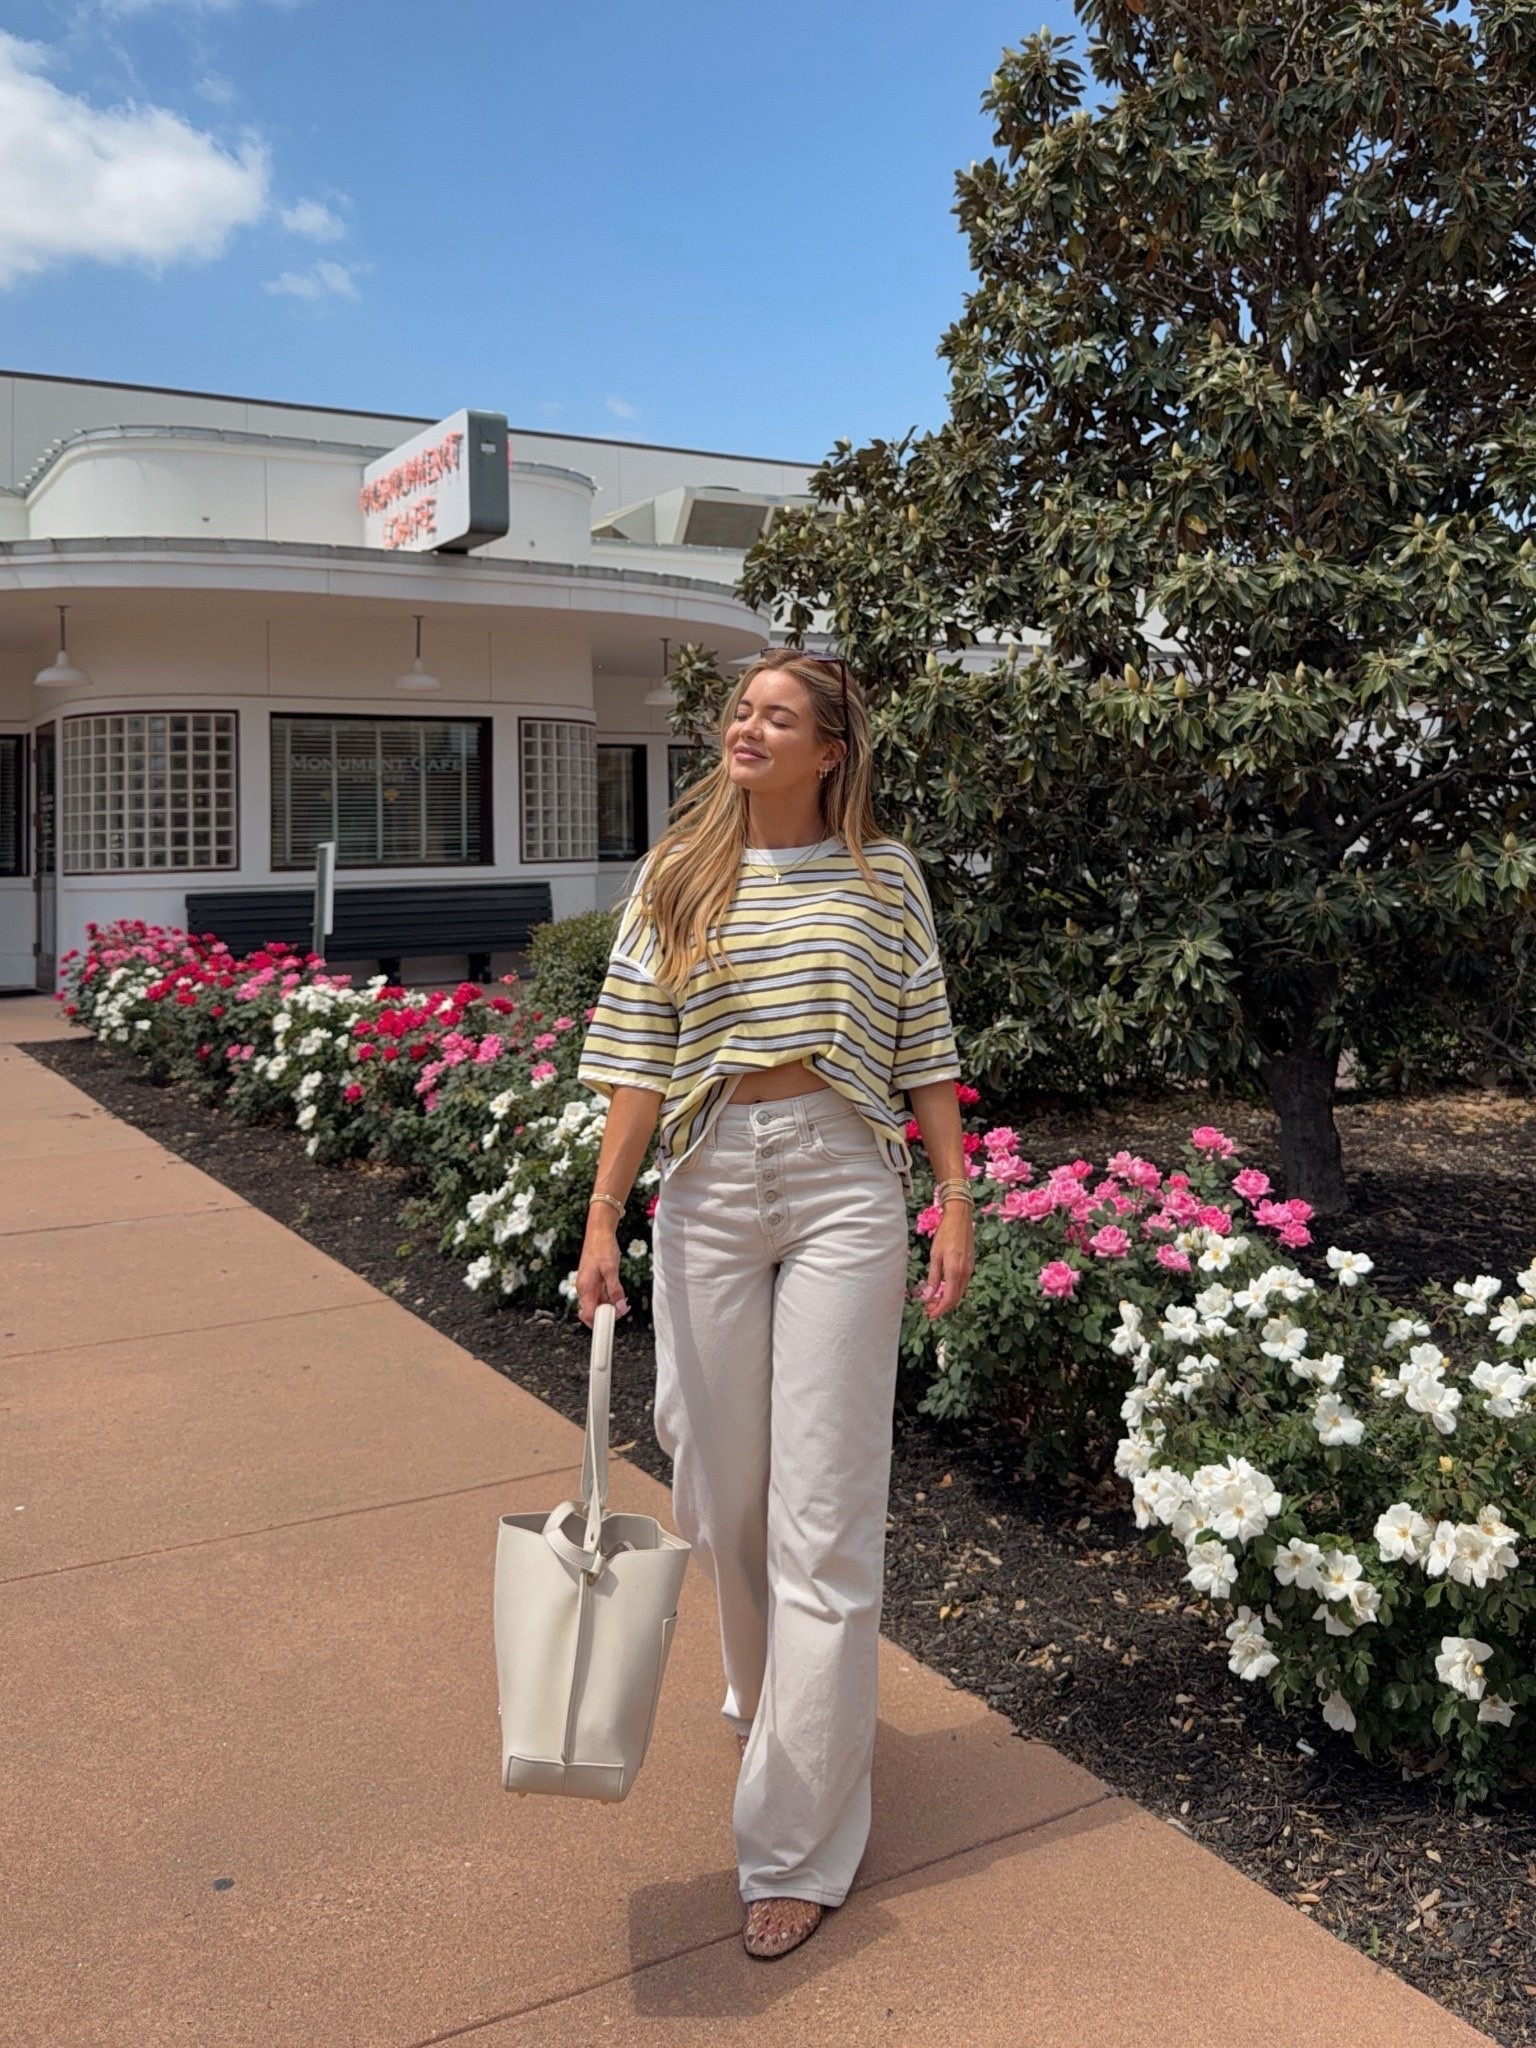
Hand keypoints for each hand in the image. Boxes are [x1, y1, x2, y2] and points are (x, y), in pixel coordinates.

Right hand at [576, 1213, 628, 1327]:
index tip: (613, 1322)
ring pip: (597, 1305)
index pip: (587, 1316)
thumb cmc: (603, 1247)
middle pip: (592, 1313)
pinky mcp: (592, 1282)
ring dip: (609, 1306)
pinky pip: (599, 1296)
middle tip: (623, 1309)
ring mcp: (587, 1286)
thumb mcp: (611, 1269)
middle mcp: (584, 1290)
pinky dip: (608, 1299)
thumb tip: (620, 1307)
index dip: (599, 1324)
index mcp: (586, 1288)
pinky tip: (619, 1294)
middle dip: (607, 1315)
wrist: (598, 1232)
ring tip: (624, 1301)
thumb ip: (615, 1289)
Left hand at [920, 1204, 973, 1319]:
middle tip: (929, 1310)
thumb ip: (933, 1277)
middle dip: (942, 1307)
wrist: (960, 1218)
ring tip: (933, 1301)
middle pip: (956, 1298)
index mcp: (955, 1272)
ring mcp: (969, 1270)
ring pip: (959, 1292)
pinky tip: (943, 1289)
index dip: (940, 1309)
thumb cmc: (945, 1234)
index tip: (930, 1315)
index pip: (949, 1298)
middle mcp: (965, 1273)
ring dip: (947, 1299)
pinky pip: (962, 1284)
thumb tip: (928, 1296)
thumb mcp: (935, 1256)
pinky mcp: (970, 1265)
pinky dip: (952, 1290)